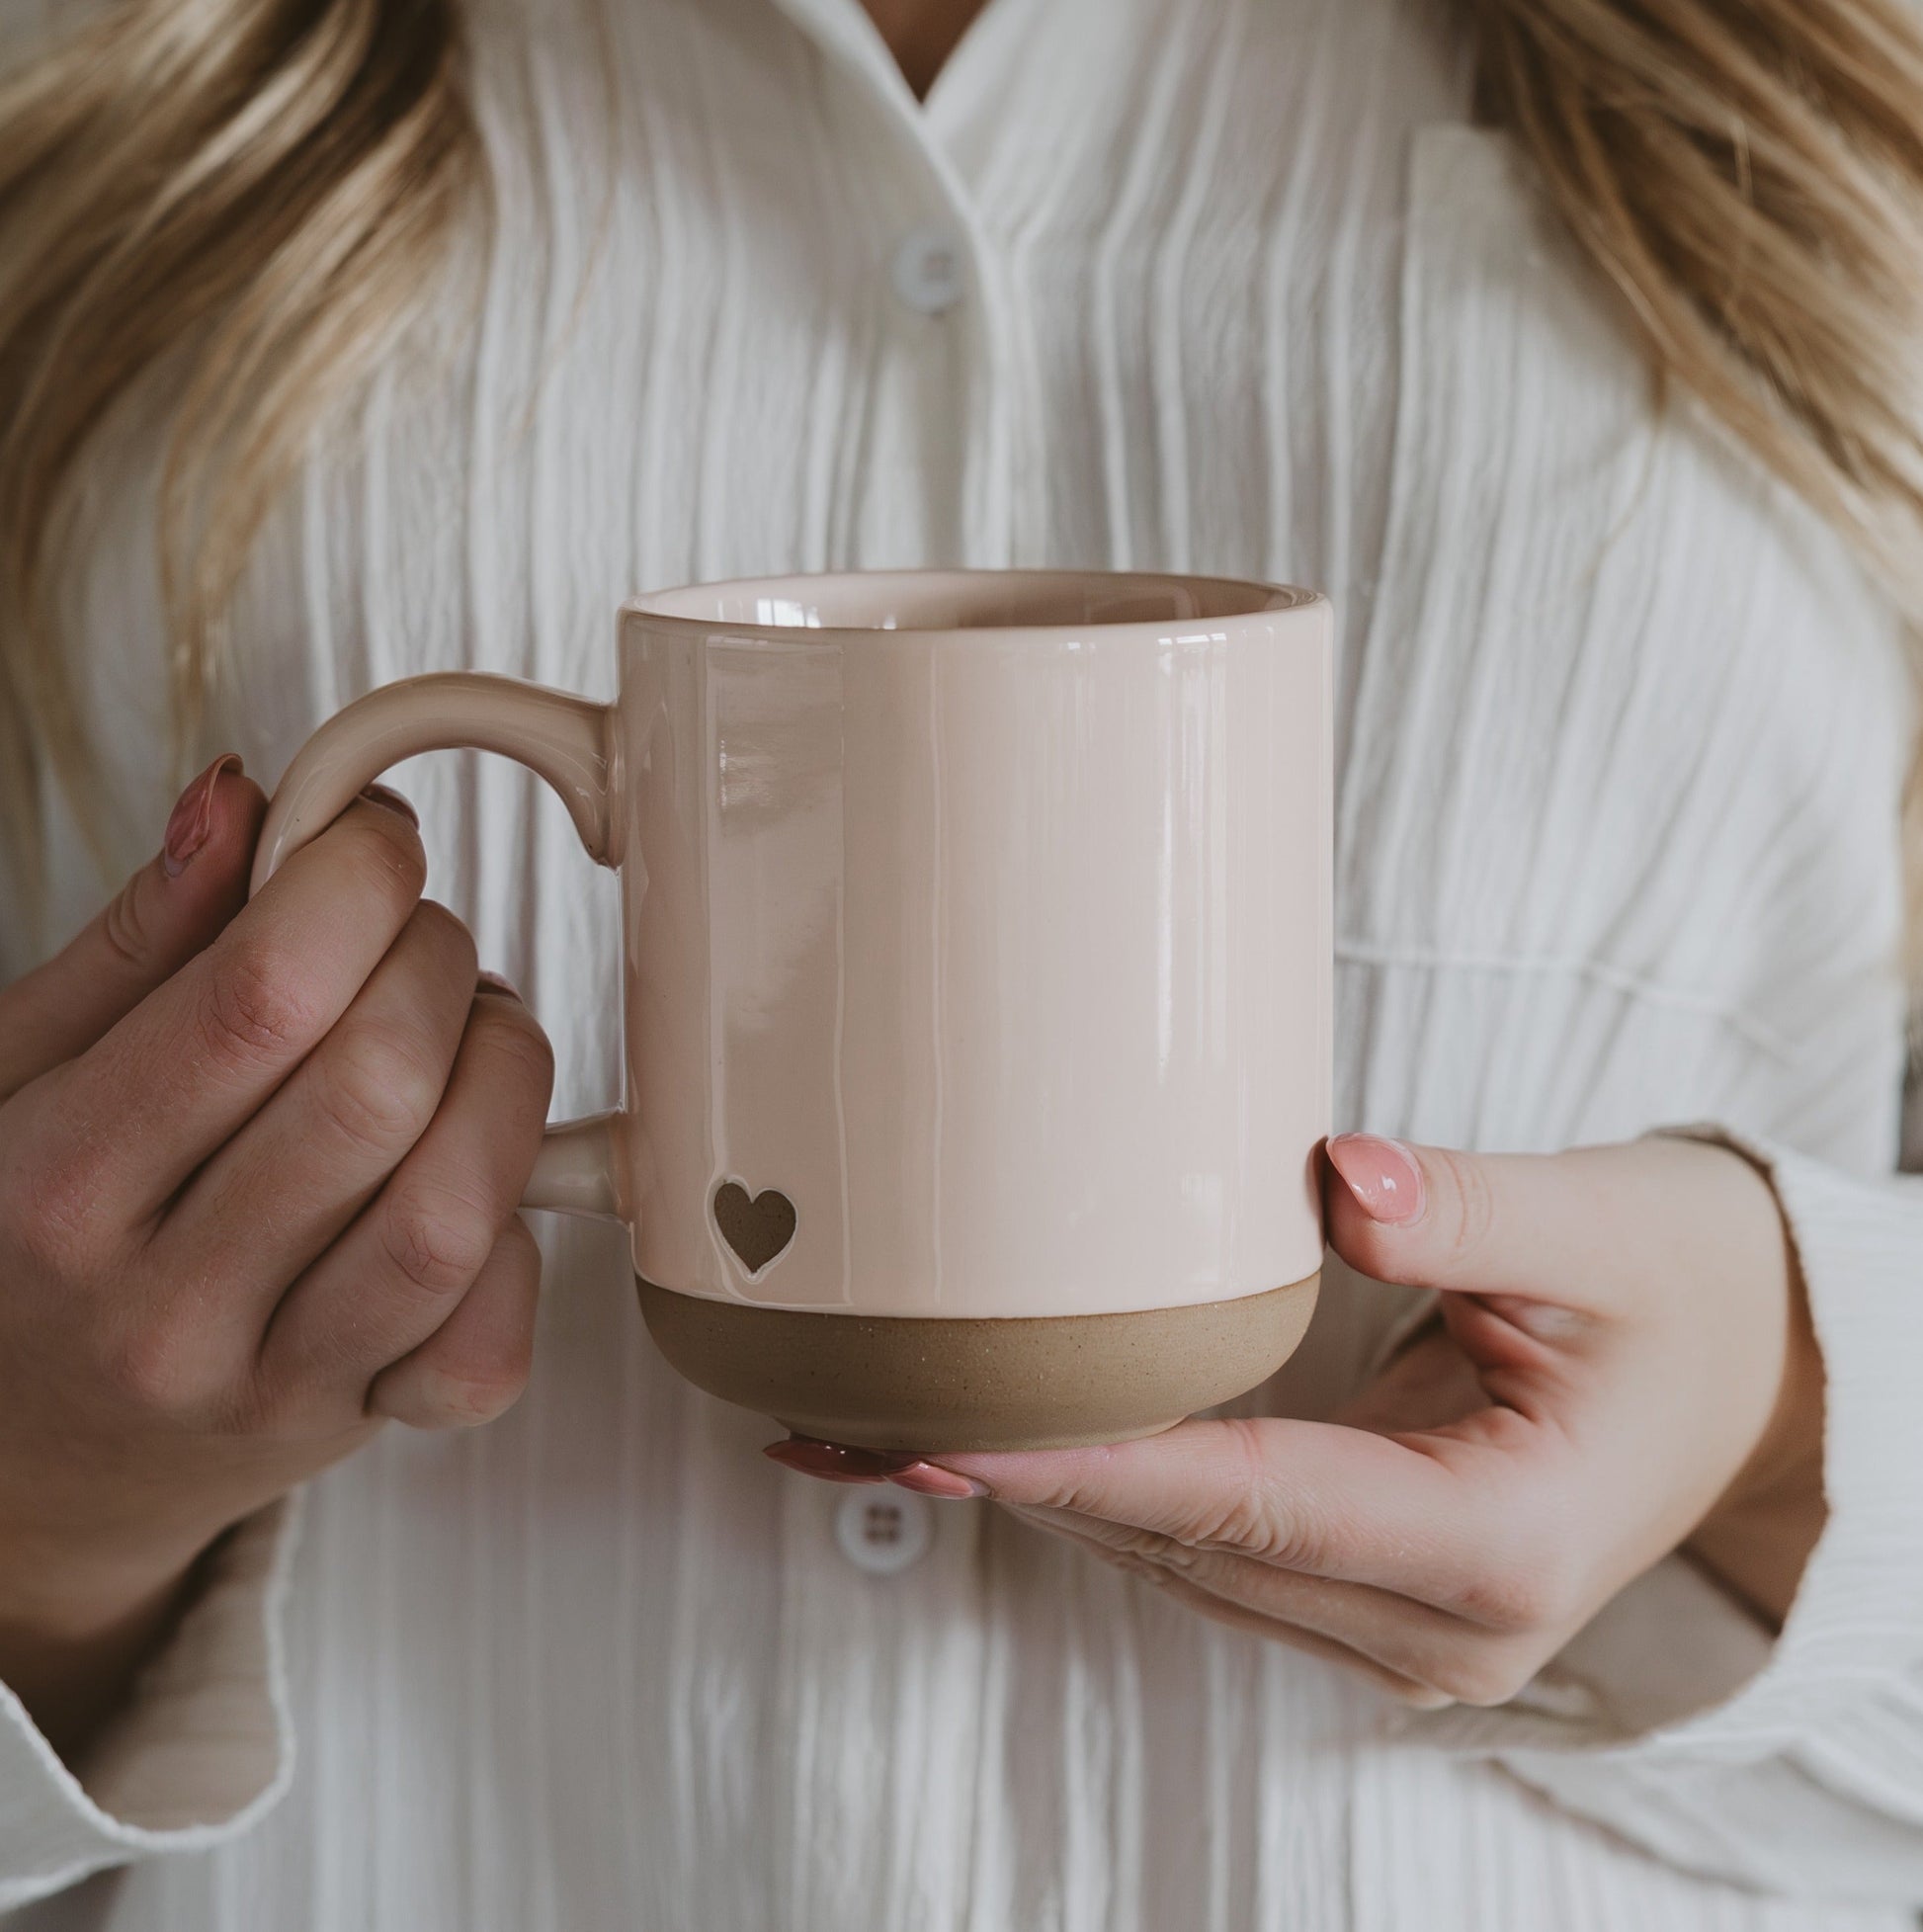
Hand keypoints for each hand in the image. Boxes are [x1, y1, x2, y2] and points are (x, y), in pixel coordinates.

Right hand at [0, 757, 553, 1756]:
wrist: (26, 1455)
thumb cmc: (24, 1241)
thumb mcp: (21, 1072)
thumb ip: (137, 939)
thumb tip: (245, 800)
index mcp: (54, 1184)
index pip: (257, 1000)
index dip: (355, 883)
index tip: (374, 842)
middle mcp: (160, 1304)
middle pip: (377, 1088)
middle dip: (437, 965)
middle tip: (415, 942)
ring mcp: (269, 1383)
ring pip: (454, 1207)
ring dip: (502, 1080)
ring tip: (466, 1038)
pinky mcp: (361, 1428)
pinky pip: (488, 1338)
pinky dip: (520, 1241)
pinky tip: (468, 1179)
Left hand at [769, 1135, 1825, 1707]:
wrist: (1747, 1368)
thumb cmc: (1686, 1290)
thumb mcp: (1603, 1227)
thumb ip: (1471, 1207)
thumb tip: (1337, 1180)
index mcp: (1502, 1545)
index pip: (1250, 1502)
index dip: (1088, 1467)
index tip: (947, 1435)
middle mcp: (1440, 1625)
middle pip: (1185, 1543)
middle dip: (1017, 1479)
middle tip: (854, 1413)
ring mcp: (1399, 1626)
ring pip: (1178, 1558)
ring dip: (1035, 1492)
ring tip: (877, 1430)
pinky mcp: (1363, 1586)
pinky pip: (1204, 1543)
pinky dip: (1097, 1492)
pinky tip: (999, 1446)